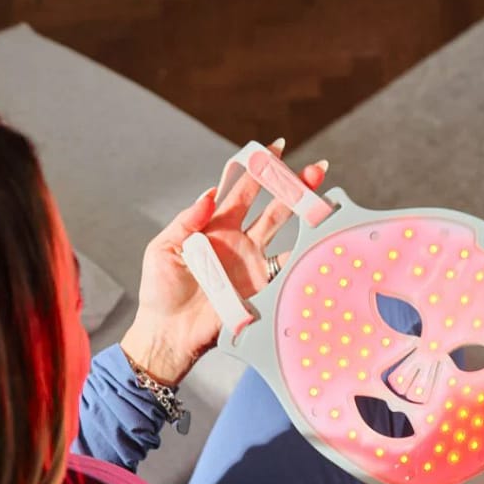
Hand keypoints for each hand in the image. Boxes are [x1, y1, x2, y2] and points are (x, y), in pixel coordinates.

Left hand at [121, 140, 327, 384]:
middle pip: (271, 207)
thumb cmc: (160, 292)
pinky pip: (283, 269)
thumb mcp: (163, 249)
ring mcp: (251, 264)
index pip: (240, 191)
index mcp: (214, 227)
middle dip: (293, 187)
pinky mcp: (258, 289)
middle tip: (315, 170)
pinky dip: (300, 256)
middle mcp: (238, 242)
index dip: (256, 169)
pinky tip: (316, 241)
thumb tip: (209, 194)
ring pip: (283, 234)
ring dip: (303, 216)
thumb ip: (186, 221)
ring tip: (323, 199)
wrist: (167, 333)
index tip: (273, 150)